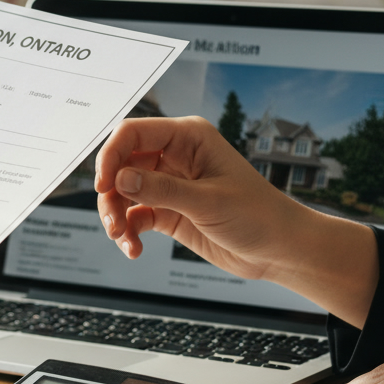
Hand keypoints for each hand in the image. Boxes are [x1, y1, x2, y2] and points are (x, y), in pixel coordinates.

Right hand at [93, 116, 377, 326]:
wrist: (280, 250)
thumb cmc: (258, 215)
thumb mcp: (208, 201)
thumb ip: (162, 189)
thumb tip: (120, 179)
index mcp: (188, 138)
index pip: (133, 133)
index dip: (111, 155)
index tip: (103, 185)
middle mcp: (175, 156)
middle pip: (122, 164)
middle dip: (111, 193)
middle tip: (112, 222)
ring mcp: (170, 184)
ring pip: (124, 192)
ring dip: (117, 215)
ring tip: (123, 239)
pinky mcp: (169, 210)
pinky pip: (135, 216)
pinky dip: (129, 232)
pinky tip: (135, 249)